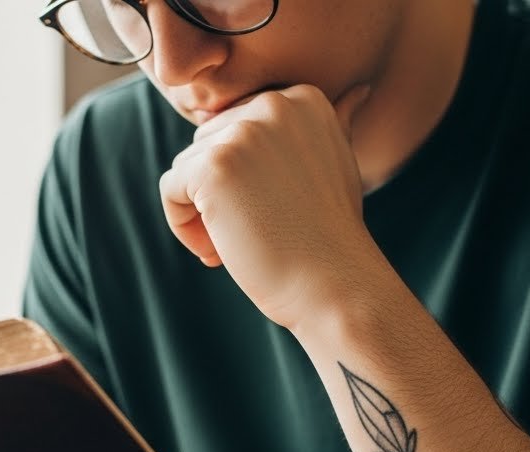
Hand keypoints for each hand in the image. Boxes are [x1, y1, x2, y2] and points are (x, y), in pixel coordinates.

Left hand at [158, 83, 378, 328]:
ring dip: (201, 213)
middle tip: (252, 235)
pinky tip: (217, 252)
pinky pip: (171, 189)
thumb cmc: (332, 234)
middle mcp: (274, 104)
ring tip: (238, 245)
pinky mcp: (214, 167)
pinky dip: (183, 226)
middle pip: (207, 143)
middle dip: (219, 193)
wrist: (335, 284)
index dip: (245, 178)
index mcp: (303, 99)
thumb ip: (334, 123)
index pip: (238, 127)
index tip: (270, 212)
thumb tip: (359, 90)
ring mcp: (242, 133)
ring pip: (186, 167)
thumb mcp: (339, 163)